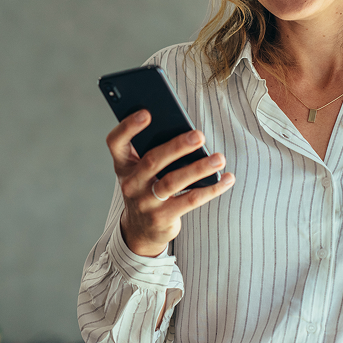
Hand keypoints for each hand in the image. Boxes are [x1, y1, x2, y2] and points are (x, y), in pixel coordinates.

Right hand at [106, 110, 234, 256]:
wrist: (141, 230)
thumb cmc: (147, 188)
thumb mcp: (142, 170)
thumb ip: (155, 151)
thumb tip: (189, 134)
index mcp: (124, 164)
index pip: (116, 142)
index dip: (128, 127)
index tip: (146, 113)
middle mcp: (130, 183)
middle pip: (152, 160)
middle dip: (177, 146)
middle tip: (200, 135)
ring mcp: (145, 202)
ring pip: (173, 182)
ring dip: (198, 169)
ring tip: (219, 158)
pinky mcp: (162, 218)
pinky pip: (190, 200)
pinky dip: (211, 189)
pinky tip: (227, 178)